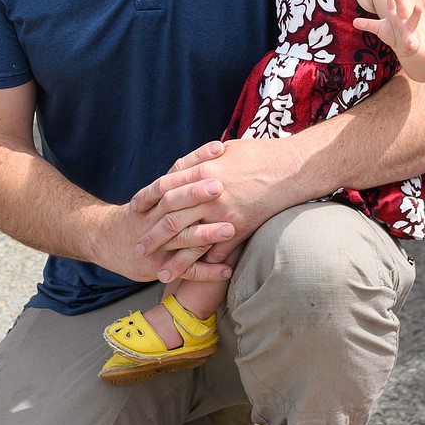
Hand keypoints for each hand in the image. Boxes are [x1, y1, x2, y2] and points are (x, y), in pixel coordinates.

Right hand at [93, 159, 236, 286]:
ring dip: (206, 234)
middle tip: (220, 186)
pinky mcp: (159, 267)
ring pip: (181, 237)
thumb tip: (214, 153)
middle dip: (196, 194)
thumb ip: (178, 180)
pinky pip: (185, 270)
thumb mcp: (153, 194)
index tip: (218, 148)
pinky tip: (227, 271)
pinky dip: (207, 272)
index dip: (196, 160)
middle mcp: (154, 218)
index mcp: (157, 197)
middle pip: (175, 202)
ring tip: (230, 229)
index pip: (177, 173)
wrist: (104, 239)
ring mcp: (157, 244)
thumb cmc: (138, 214)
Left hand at [133, 136, 298, 283]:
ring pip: (191, 243)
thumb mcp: (223, 149)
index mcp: (202, 172)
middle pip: (171, 219)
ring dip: (174, 261)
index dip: (147, 198)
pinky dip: (204, 264)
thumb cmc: (258, 154)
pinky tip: (193, 275)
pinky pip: (218, 251)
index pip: (164, 187)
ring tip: (160, 274)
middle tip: (139, 248)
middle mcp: (208, 196)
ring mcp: (223, 215)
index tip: (134, 209)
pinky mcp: (239, 229)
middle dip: (153, 236)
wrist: (290, 168)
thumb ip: (198, 160)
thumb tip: (177, 167)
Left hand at [354, 0, 423, 59]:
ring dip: (415, 14)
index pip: (391, 1)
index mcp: (394, 14)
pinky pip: (413, 42)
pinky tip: (412, 44)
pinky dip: (413, 43)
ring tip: (418, 6)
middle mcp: (403, 19)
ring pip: (413, 20)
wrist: (405, 47)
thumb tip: (354, 22)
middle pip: (402, 8)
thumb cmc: (393, 34)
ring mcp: (409, 30)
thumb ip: (367, 24)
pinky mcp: (412, 41)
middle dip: (399, 1)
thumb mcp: (378, 28)